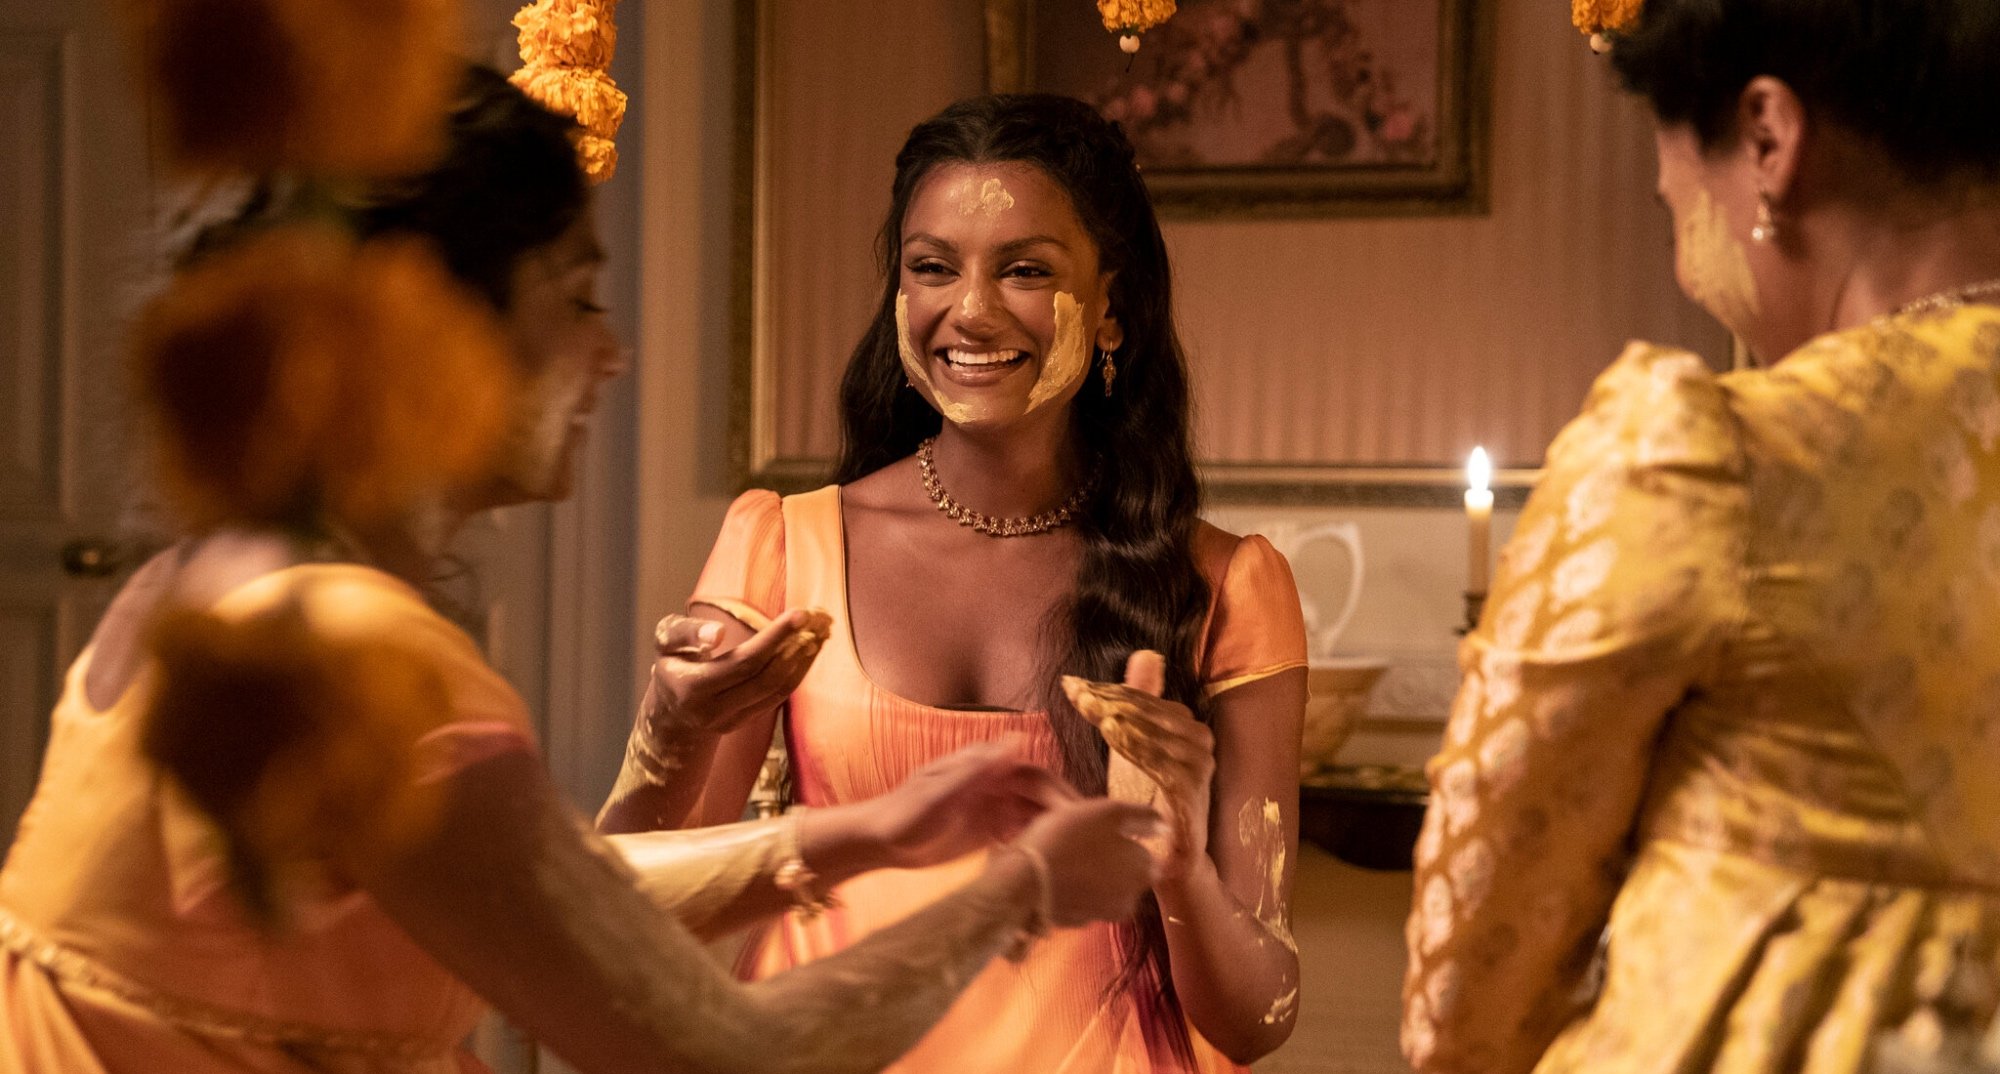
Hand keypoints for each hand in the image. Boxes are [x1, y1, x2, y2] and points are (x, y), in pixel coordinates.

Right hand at [642, 608, 831, 739]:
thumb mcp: (665, 641)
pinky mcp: (745, 723)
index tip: (801, 614)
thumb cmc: (671, 662)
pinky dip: (797, 672)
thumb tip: (718, 633)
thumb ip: (686, 633)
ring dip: (803, 660)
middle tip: (817, 619)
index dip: (774, 638)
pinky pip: (778, 697)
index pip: (743, 662)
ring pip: (777, 691)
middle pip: (765, 679)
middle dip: (795, 646)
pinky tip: (808, 650)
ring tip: (820, 631)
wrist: (670, 708)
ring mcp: (731, 721)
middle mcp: (712, 711)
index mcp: (691, 688)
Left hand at [866, 739, 1076, 869]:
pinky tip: (1041, 863)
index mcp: (984, 768)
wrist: (878, 841)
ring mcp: (990, 807)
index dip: (1058, 794)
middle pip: (1039, 797)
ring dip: (1050, 832)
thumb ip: (977, 769)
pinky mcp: (986, 830)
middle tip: (1083, 845)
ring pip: (1033, 816)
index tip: (1078, 818)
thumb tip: (1016, 740)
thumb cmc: (903, 813)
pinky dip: (1032, 844)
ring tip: (1069, 858)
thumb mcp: (940, 793)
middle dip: (1061, 816)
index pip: (1035, 776)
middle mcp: (993, 784)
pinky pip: (1019, 834)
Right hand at [1011, 797, 1158, 927]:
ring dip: (1091, 873)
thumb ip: (1143, 817)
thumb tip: (1165, 826)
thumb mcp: (1108, 811)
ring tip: (1064, 855)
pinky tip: (1055, 874)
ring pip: (1104, 886)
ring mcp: (1103, 914)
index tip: (1099, 830)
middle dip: (1109, 858)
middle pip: (1126, 872)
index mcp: (1143, 871)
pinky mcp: (1077, 923)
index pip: (1145, 854)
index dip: (1123, 839)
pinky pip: (1082, 899)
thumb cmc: (1068, 837)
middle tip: (1080, 839)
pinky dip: (1074, 888)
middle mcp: (1130, 899)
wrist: (1023, 880)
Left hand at [1062, 651, 1215, 881]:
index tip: (1071, 685)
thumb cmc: (1149, 797)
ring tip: (1092, 709)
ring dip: (1120, 718)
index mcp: (1185, 724)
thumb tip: (1146, 654)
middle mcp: (1198, 740)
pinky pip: (1161, 762)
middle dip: (1108, 700)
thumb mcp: (1135, 745)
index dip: (1105, 689)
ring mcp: (1199, 765)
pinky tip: (1113, 735)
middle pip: (1147, 711)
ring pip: (1154, 732)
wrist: (1169, 852)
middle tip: (1078, 693)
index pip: (1141, 698)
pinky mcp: (1192, 790)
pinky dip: (1136, 745)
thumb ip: (1139, 701)